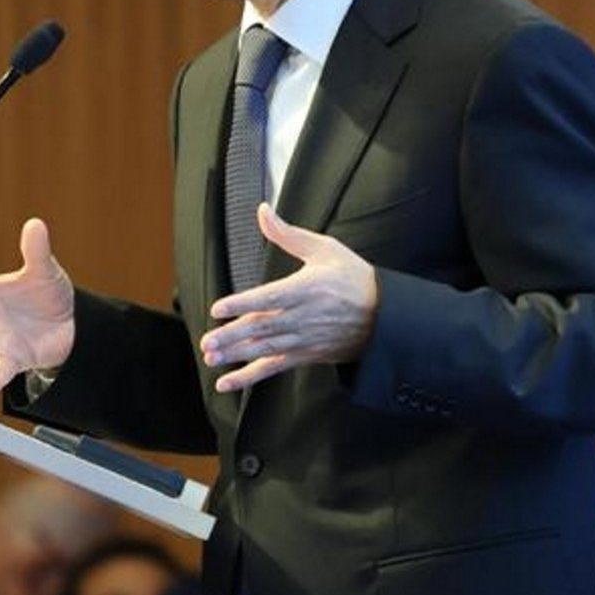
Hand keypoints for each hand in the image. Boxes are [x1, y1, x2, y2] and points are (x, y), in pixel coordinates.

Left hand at [201, 203, 378, 391]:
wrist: (386, 315)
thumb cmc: (354, 278)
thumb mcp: (324, 249)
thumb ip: (287, 234)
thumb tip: (263, 212)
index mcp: (306, 289)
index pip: (269, 298)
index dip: (243, 304)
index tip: (219, 308)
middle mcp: (303, 317)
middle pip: (262, 327)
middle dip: (232, 335)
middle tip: (207, 341)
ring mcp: (303, 339)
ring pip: (264, 349)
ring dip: (236, 355)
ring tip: (211, 357)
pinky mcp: (305, 355)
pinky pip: (273, 368)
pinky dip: (249, 377)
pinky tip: (228, 382)